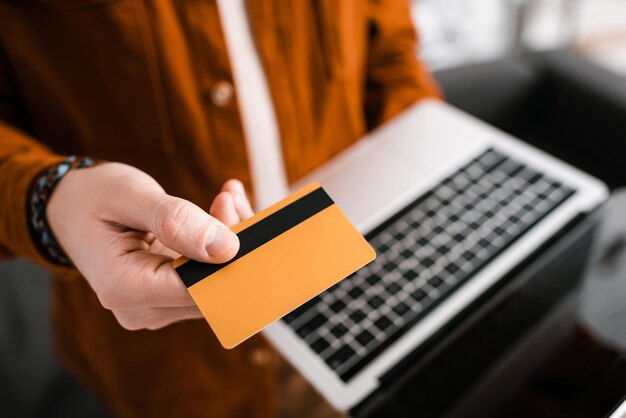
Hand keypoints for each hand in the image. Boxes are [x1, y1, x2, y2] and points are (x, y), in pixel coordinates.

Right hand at [46, 162, 253, 329]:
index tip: (239, 217)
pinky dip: (221, 246)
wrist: (72, 209)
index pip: (197, 288)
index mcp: (124, 287)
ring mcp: (156, 307)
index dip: (228, 258)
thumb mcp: (130, 196)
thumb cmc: (94, 199)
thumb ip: (175, 220)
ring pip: (217, 283)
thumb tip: (225, 248)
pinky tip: (220, 213)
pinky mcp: (169, 297)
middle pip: (212, 289)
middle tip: (229, 200)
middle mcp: (141, 308)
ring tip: (225, 200)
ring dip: (231, 241)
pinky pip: (209, 276)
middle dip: (234, 243)